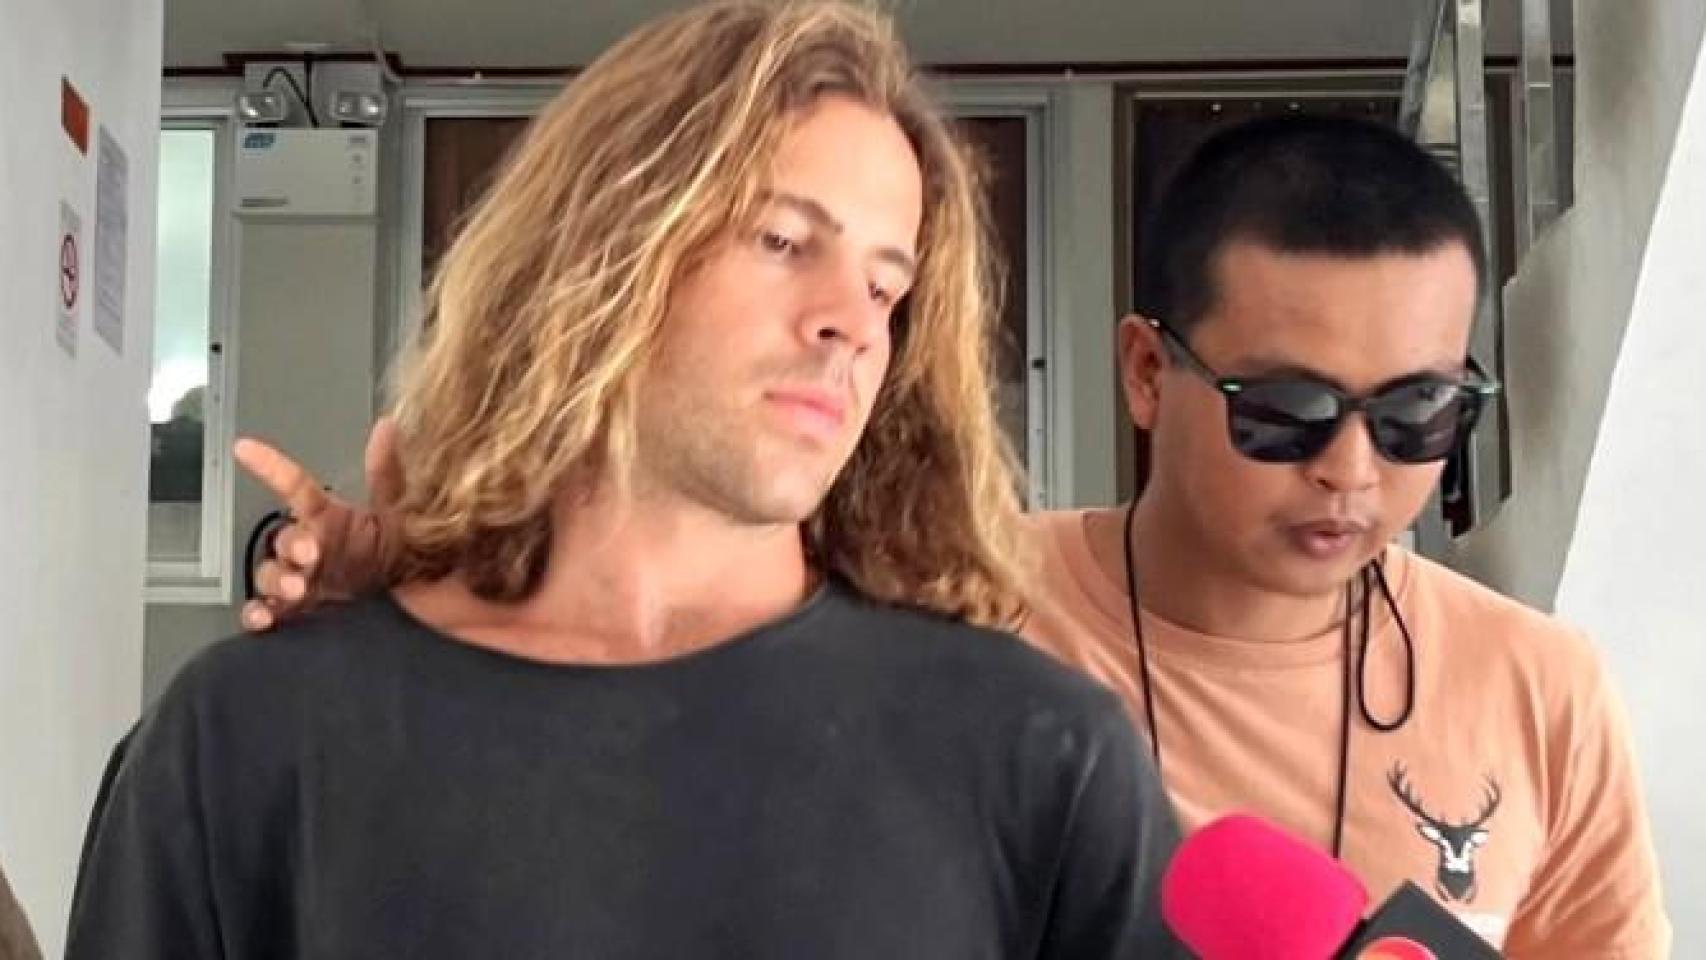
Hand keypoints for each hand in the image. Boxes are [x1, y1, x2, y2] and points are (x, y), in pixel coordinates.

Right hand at [234, 417, 401, 630]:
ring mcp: (305, 581)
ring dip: (275, 579)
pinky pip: (268, 612)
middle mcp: (312, 549)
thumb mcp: (400, 510)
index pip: (295, 487)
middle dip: (290, 543)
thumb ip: (389, 472)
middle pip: (282, 539)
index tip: (247, 449)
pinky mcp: (302, 614)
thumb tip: (388, 429)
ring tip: (296, 587)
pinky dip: (259, 614)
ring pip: (269, 574)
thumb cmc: (407, 554)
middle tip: (310, 551)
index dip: (270, 466)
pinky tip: (263, 616)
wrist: (428, 603)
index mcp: (330, 520)